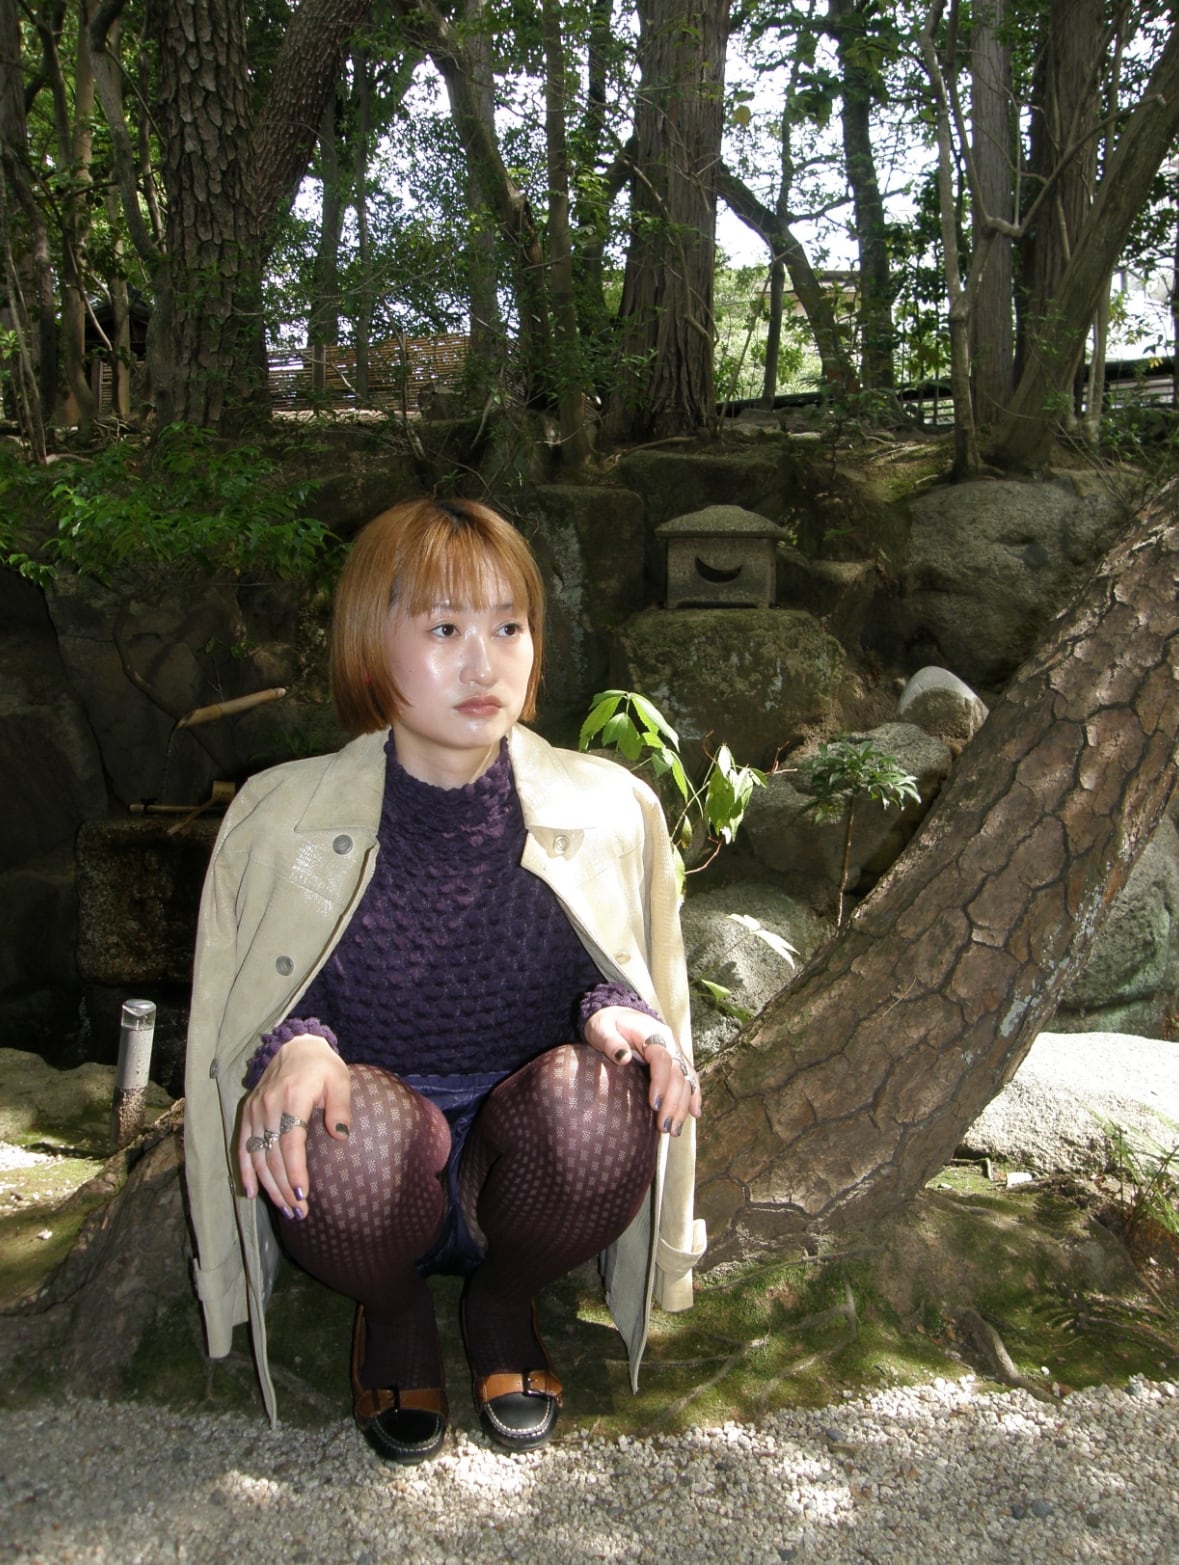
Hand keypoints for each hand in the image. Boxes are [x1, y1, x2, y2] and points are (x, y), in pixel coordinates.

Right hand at [237, 1035, 351, 1216]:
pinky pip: (242, 1146)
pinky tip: (252, 1192)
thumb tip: (341, 1135)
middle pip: (272, 1156)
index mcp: (292, 1097)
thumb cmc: (322, 1066)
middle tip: (299, 1212)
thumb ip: (341, 1106)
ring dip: (269, 1186)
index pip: (290, 1143)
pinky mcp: (247, 1112)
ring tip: (285, 1209)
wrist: (295, 1046)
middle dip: (285, 1187)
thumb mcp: (340, 1079)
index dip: (295, 1171)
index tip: (303, 1194)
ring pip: (257, 1156)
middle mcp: (268, 1106)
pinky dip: (245, 1171)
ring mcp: (254, 1110)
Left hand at [583, 1006, 701, 1135]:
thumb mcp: (601, 1029)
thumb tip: (623, 1058)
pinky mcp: (675, 1061)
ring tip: (674, 1130)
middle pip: (678, 1074)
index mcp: (653, 1033)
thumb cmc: (606, 1023)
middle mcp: (670, 1043)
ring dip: (683, 1106)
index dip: (661, 1082)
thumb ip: (610, 1042)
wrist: (617, 1014)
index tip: (653, 1104)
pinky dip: (693, 1096)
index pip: (663, 1059)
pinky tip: (694, 1114)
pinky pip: (689, 1079)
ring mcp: (675, 1052)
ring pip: (686, 1080)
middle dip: (674, 1102)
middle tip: (664, 1127)